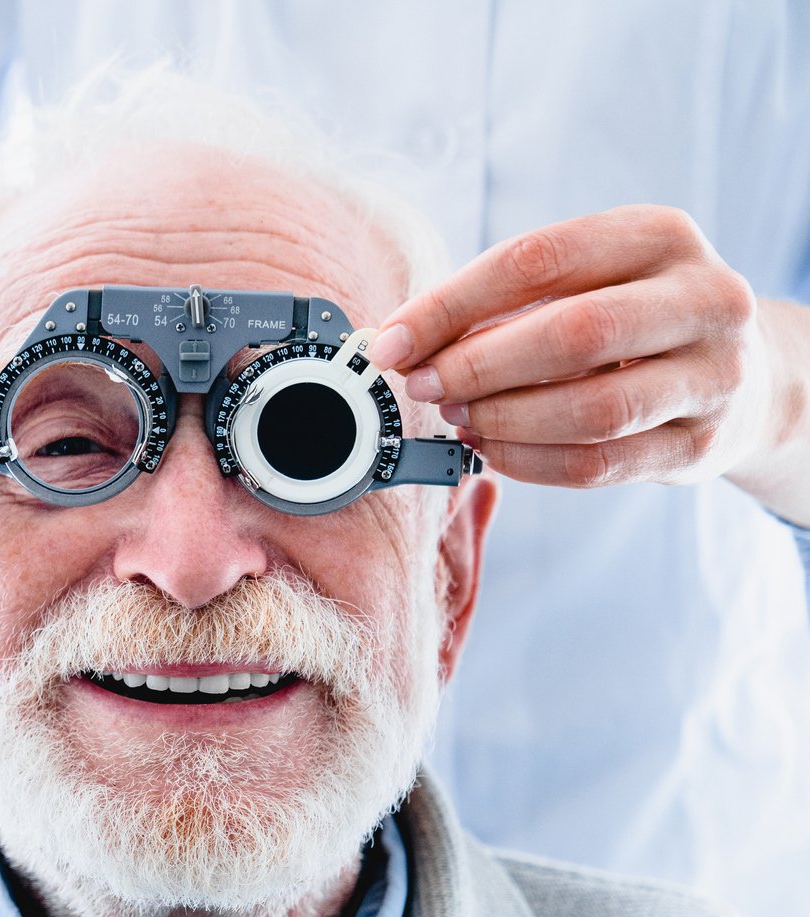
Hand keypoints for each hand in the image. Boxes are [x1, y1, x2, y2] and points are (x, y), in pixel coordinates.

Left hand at [367, 205, 776, 490]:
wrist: (742, 376)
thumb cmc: (632, 323)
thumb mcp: (585, 283)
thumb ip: (503, 304)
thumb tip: (400, 343)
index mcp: (660, 236)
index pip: (536, 261)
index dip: (449, 306)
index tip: (391, 342)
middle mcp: (704, 298)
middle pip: (572, 334)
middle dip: (476, 367)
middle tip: (422, 386)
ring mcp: (714, 376)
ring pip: (590, 408)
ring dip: (503, 419)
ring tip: (457, 417)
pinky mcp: (703, 445)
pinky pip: (598, 463)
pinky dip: (529, 462)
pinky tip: (492, 450)